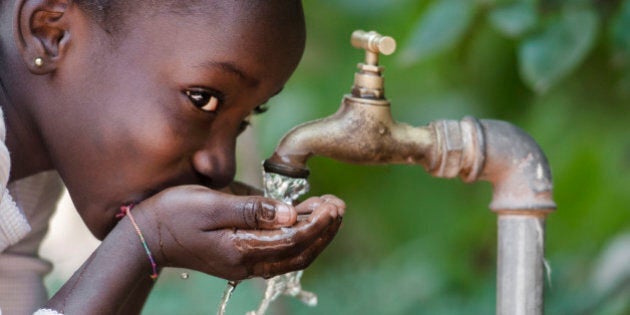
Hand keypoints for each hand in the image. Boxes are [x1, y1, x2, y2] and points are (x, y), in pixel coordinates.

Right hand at [131, 185, 343, 279]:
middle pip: (299, 253)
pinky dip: (298, 238)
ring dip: (314, 235)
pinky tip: (305, 218)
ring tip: (329, 210)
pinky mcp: (241, 257)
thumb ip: (252, 209)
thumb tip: (291, 214)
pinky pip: (279, 252)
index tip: (333, 205)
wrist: (147, 235)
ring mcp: (245, 264)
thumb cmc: (175, 213)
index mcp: (241, 249)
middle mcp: (247, 263)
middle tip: (338, 205)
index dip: (318, 223)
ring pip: (292, 256)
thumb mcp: (212, 204)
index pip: (293, 240)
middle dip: (324, 230)